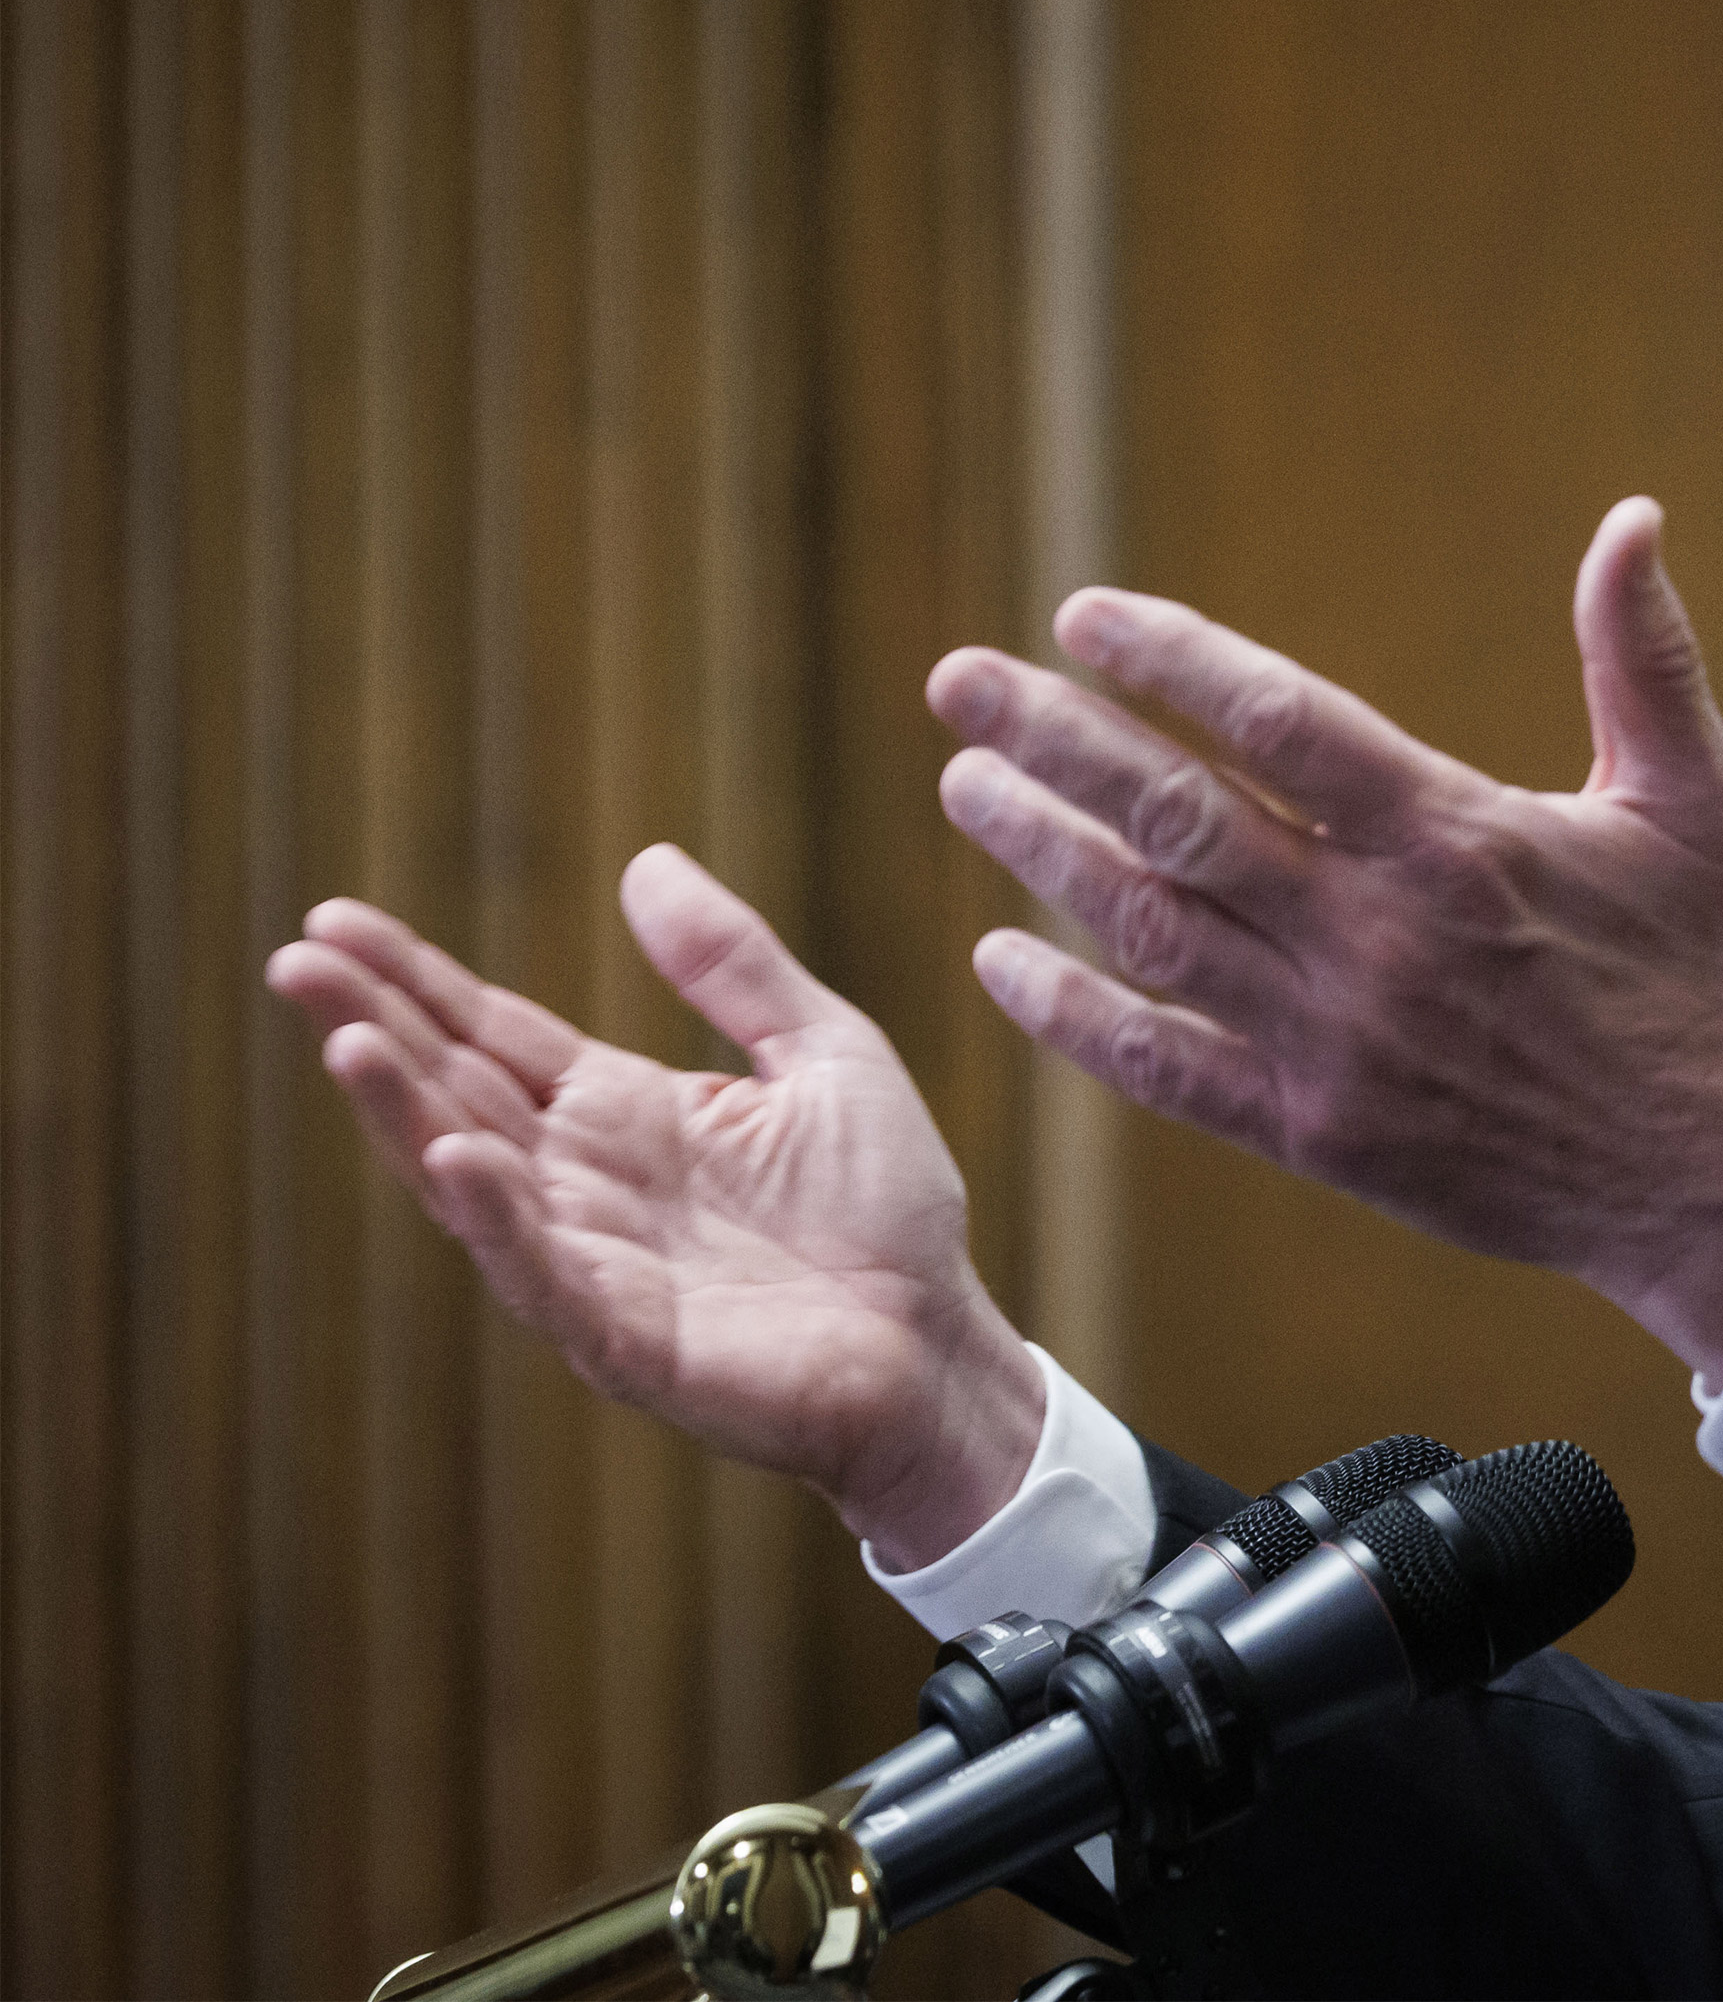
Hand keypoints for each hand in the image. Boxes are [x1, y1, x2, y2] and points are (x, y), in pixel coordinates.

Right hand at [263, 845, 1044, 1568]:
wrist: (941, 1346)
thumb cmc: (887, 1208)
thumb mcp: (826, 1052)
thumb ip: (735, 968)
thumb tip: (645, 861)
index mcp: (624, 1113)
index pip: (494, 1036)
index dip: (417, 981)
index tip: (334, 919)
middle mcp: (586, 1185)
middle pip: (458, 1094)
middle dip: (375, 1027)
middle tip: (294, 959)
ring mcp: (595, 1265)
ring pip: (476, 1182)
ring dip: (407, 1116)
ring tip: (347, 1040)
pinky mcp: (631, 1341)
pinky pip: (548, 1278)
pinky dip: (500, 1223)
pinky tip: (459, 1162)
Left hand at [927, 496, 1722, 1388]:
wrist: (1713, 1180)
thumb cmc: (1707, 971)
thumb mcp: (1697, 799)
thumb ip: (1645, 656)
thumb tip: (1634, 515)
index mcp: (1459, 841)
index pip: (1280, 723)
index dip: (1172, 662)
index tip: (1080, 616)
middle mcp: (1379, 939)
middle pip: (1180, 819)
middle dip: (1056, 740)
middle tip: (959, 680)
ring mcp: (1338, 1042)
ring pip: (1152, 933)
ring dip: (1045, 854)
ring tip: (968, 785)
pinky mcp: (1318, 1134)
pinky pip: (1165, 1069)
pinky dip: (1074, 1017)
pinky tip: (1001, 962)